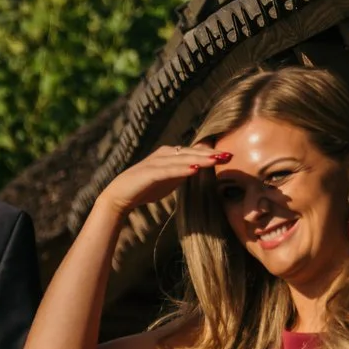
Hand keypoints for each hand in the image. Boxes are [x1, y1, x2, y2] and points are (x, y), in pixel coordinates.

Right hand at [99, 144, 230, 215]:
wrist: (119, 196)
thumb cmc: (145, 188)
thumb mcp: (169, 179)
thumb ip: (182, 172)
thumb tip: (199, 168)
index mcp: (169, 154)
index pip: (194, 152)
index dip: (210, 154)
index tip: (228, 156)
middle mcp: (164, 154)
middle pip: (191, 153)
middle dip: (210, 154)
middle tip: (229, 155)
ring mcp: (156, 162)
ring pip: (182, 159)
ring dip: (200, 159)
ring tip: (216, 160)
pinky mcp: (149, 173)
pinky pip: (169, 170)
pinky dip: (182, 169)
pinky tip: (194, 170)